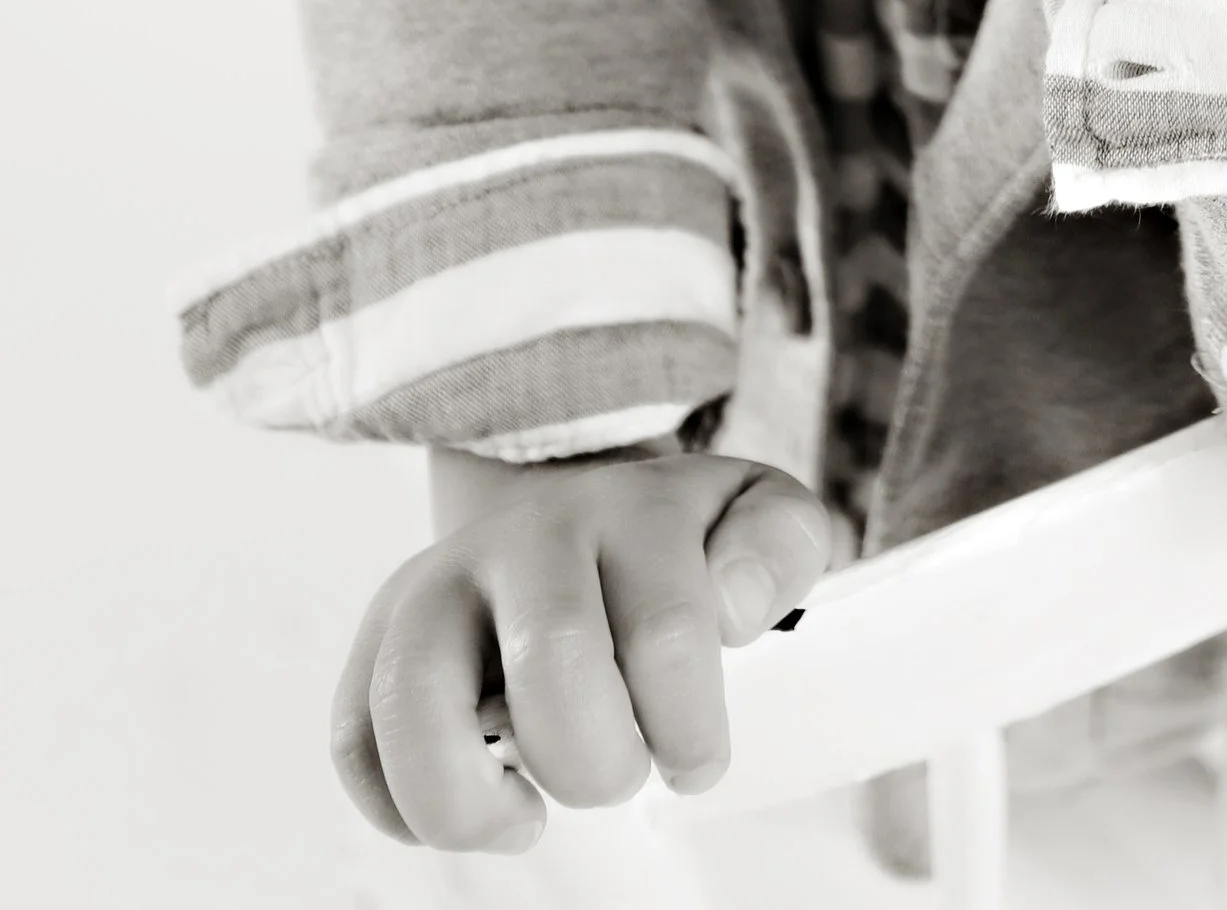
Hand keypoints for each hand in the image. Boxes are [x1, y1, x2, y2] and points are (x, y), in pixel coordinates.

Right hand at [332, 448, 833, 855]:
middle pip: (552, 667)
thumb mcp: (758, 519)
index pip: (667, 634)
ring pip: (412, 701)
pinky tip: (476, 802)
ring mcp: (437, 584)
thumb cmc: (678, 547)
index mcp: (631, 510)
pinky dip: (400, 807)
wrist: (573, 505)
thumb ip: (781, 547)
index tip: (694, 759)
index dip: (690, 730)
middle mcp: (524, 537)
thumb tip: (733, 610)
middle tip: (620, 770)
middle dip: (601, 764)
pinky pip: (350, 738)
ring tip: (527, 817)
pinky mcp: (375, 638)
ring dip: (475, 800)